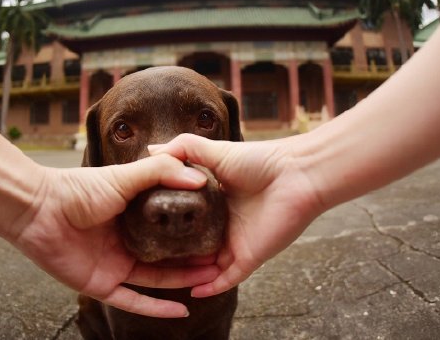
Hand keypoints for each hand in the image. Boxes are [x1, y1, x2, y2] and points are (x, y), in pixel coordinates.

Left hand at [9, 154, 218, 317]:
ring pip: (156, 278)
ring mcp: (115, 264)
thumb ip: (160, 173)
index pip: (169, 224)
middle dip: (195, 259)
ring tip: (211, 278)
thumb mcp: (125, 176)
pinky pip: (133, 301)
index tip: (218, 227)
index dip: (193, 228)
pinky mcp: (102, 284)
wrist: (39, 208)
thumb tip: (200, 177)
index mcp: (133, 214)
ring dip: (183, 282)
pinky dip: (156, 308)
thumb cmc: (78, 189)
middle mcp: (127, 241)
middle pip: (168, 254)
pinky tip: (180, 312)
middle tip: (222, 257)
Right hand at [150, 133, 325, 297]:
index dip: (168, 221)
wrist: (297, 174)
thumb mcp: (215, 151)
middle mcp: (224, 223)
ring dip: (189, 273)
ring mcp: (237, 241)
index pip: (188, 216)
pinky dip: (211, 286)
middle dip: (174, 252)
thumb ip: (184, 149)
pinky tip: (192, 291)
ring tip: (161, 279)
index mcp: (216, 199)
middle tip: (146, 256)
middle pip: (195, 243)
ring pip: (208, 265)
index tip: (142, 225)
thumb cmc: (260, 160)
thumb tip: (151, 150)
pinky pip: (227, 278)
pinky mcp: (250, 256)